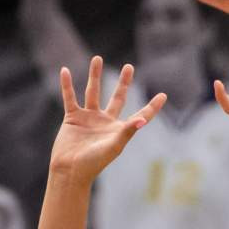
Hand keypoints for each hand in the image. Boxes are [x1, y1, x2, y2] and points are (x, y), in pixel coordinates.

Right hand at [47, 58, 166, 188]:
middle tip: (129, 67)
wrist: (70, 170)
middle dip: (124, 83)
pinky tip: (65, 70)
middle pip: (117, 97)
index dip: (152, 107)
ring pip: (93, 92)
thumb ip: (127, 131)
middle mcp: (105, 121)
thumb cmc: (94, 163)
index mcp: (120, 129)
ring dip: (95, 75)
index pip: (140, 115)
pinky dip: (67, 85)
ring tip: (97, 58)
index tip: (163, 95)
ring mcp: (89, 118)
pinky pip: (70, 97)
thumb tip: (143, 120)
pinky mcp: (73, 117)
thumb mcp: (113, 146)